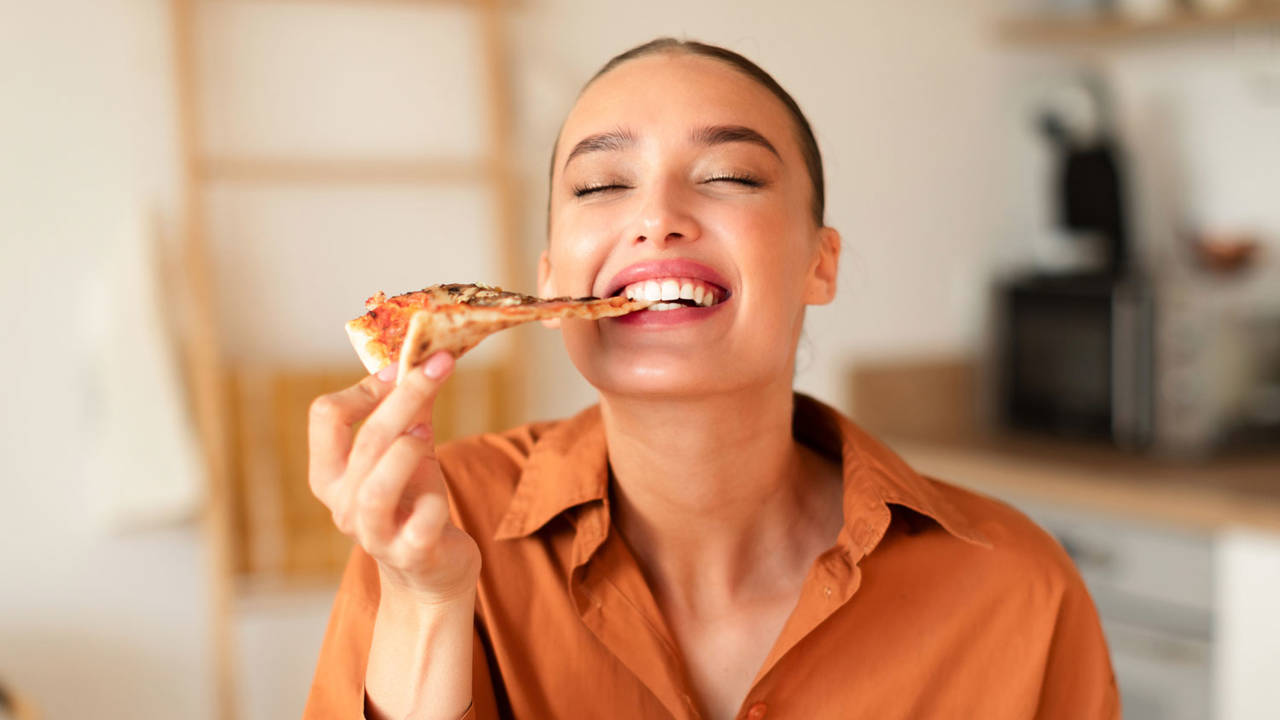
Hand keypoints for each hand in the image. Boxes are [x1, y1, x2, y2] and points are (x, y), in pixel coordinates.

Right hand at [308, 352, 480, 602]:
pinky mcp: (412, 554)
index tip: (404, 368)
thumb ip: (410, 410)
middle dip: (404, 397)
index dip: (366, 386)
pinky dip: (434, 503)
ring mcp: (375, 534)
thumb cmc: (413, 502)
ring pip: (377, 487)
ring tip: (427, 432)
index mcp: (330, 474)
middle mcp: (344, 504)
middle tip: (439, 365)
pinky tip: (442, 498)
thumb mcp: (408, 451)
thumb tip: (423, 357)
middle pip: (364, 442)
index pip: (326, 416)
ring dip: (406, 451)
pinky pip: (420, 524)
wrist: (430, 571)